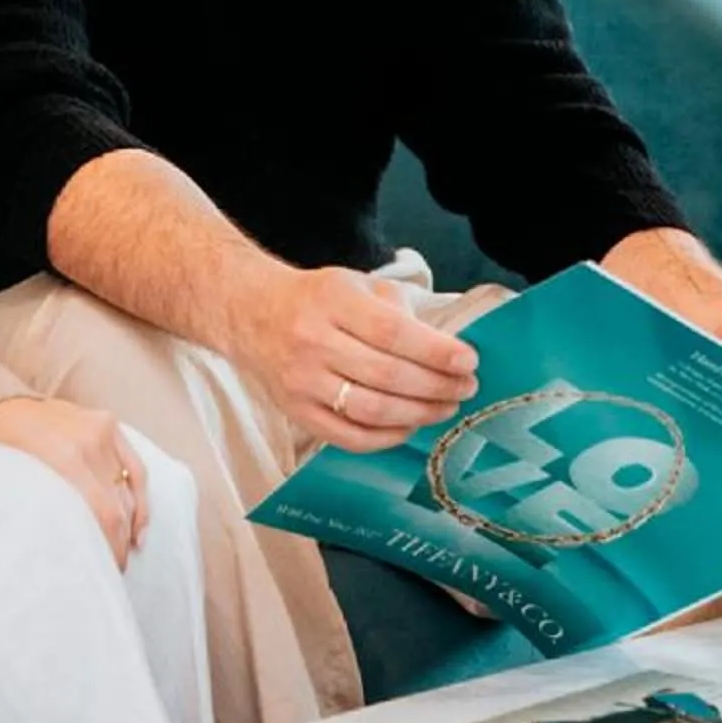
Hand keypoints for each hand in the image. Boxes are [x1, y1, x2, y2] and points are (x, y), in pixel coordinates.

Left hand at [0, 396, 151, 568]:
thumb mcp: (12, 485)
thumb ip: (42, 514)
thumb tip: (67, 555)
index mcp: (62, 459)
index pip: (104, 514)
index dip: (111, 548)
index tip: (106, 570)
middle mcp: (87, 443)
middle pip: (119, 506)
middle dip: (118, 541)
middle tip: (112, 565)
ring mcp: (100, 430)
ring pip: (129, 489)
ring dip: (130, 523)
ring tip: (126, 548)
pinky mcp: (107, 424)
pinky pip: (135, 466)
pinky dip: (140, 496)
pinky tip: (138, 523)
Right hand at [231, 266, 480, 453]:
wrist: (252, 315)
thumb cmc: (315, 300)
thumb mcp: (355, 284)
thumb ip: (396, 308)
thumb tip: (443, 347)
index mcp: (333, 300)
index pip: (393, 332)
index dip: (436, 351)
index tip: (468, 361)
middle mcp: (313, 341)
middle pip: (387, 375)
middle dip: (437, 386)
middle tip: (466, 388)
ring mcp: (302, 381)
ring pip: (371, 410)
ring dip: (418, 414)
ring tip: (445, 407)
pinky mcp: (296, 412)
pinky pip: (348, 437)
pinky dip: (387, 438)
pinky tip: (409, 426)